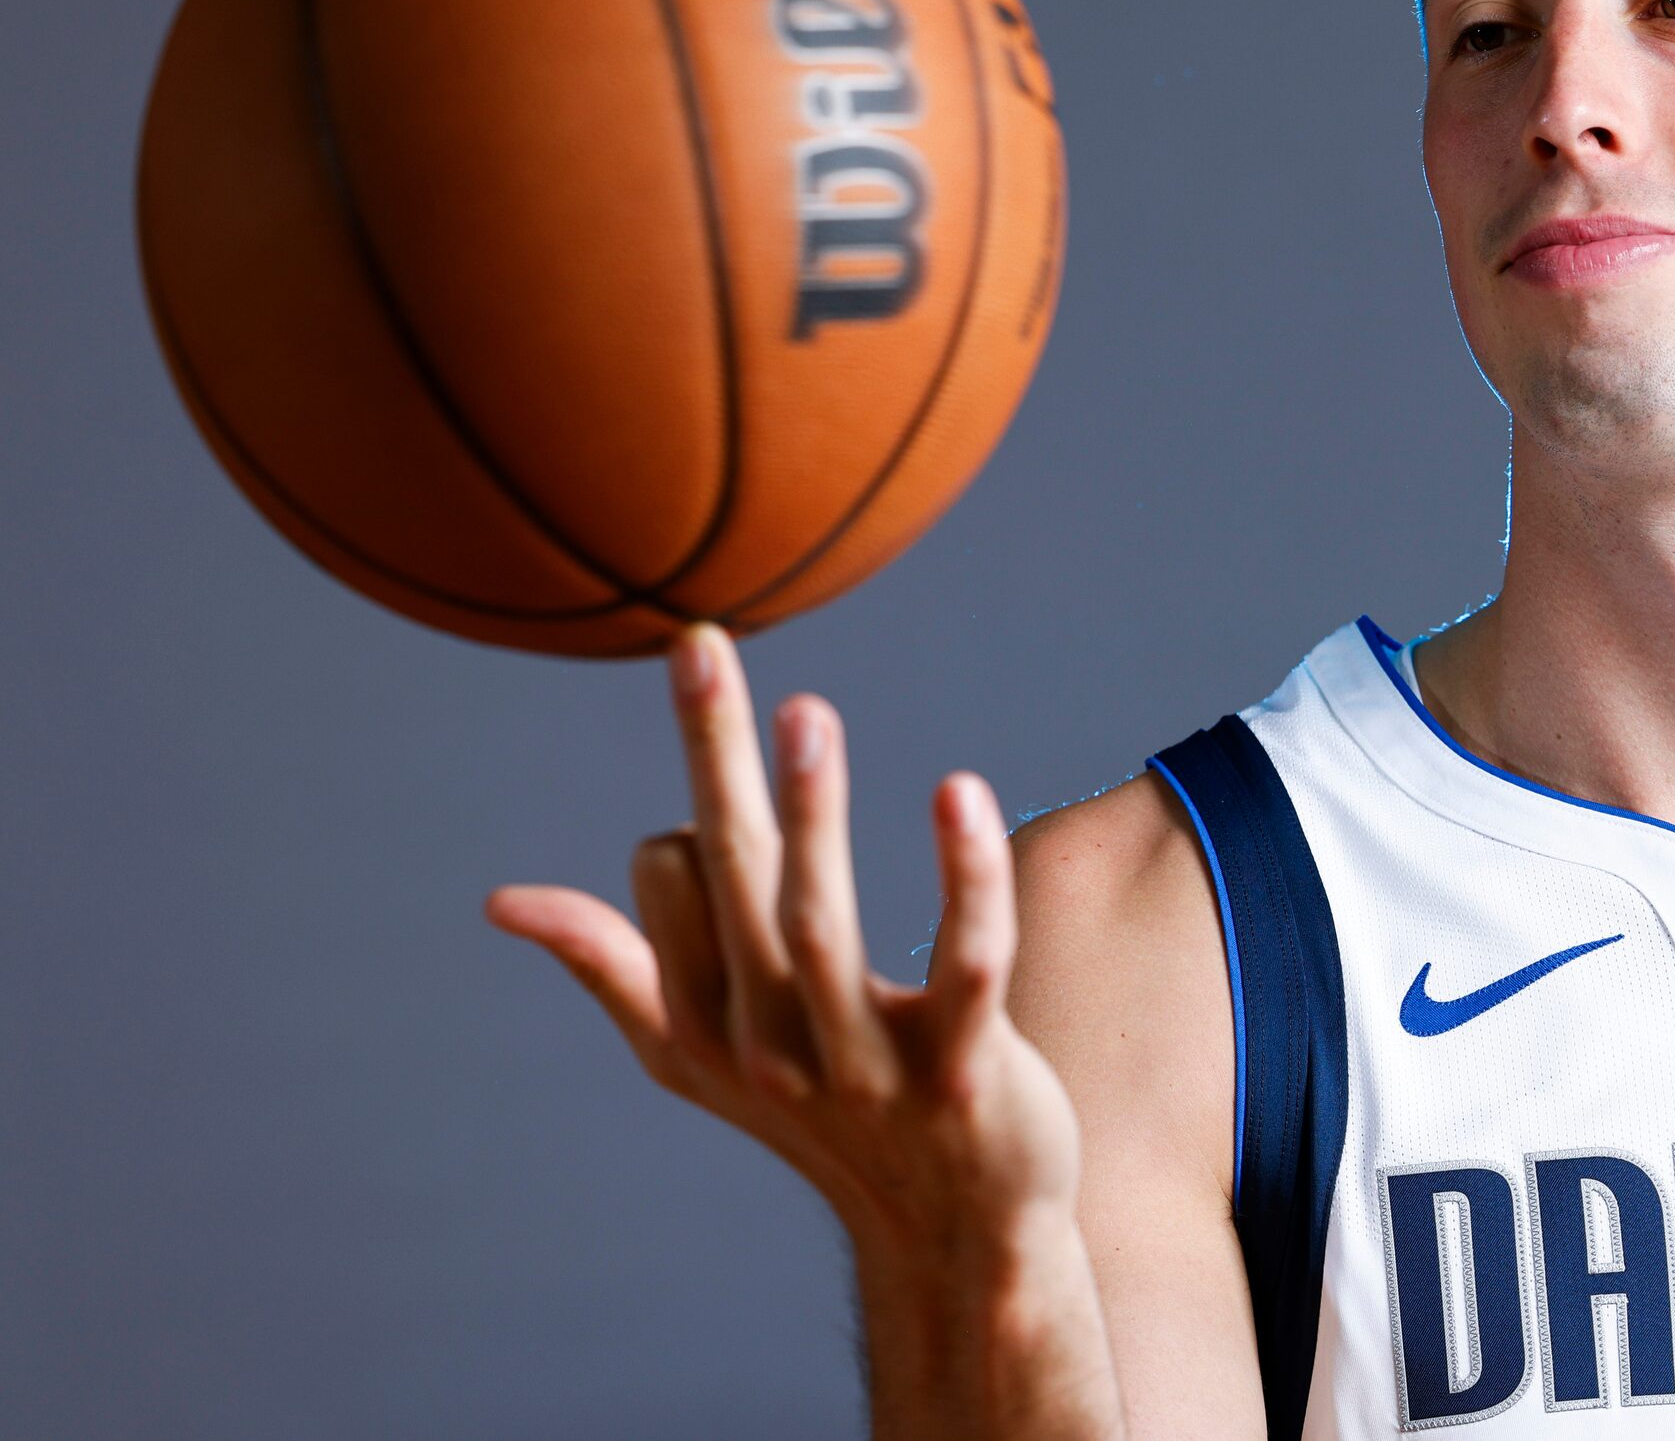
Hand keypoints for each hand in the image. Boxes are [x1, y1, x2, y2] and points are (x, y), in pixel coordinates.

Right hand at [485, 624, 1121, 1435]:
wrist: (955, 1236)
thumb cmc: (825, 1123)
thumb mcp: (700, 1059)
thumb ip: (614, 967)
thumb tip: (504, 899)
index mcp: (708, 1026)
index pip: (670, 882)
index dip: (692, 828)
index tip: (732, 821)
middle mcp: (771, 1044)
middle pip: (731, 876)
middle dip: (713, 758)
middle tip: (698, 642)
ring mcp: (864, 1063)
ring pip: (822, 922)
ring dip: (812, 814)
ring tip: (805, 711)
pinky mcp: (962, 1070)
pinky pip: (965, 962)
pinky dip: (964, 880)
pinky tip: (959, 791)